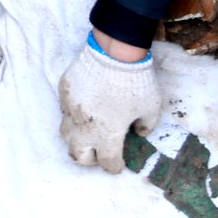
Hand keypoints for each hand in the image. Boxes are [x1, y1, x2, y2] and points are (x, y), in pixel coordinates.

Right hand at [57, 35, 162, 173]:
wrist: (116, 51)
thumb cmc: (136, 82)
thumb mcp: (152, 108)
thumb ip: (146, 125)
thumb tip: (139, 132)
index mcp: (107, 135)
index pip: (108, 162)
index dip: (115, 166)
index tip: (119, 164)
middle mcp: (85, 128)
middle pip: (79, 155)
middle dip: (90, 159)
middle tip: (99, 152)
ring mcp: (71, 110)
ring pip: (66, 135)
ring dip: (77, 140)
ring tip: (86, 134)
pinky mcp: (65, 93)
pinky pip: (64, 110)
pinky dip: (72, 115)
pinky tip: (83, 109)